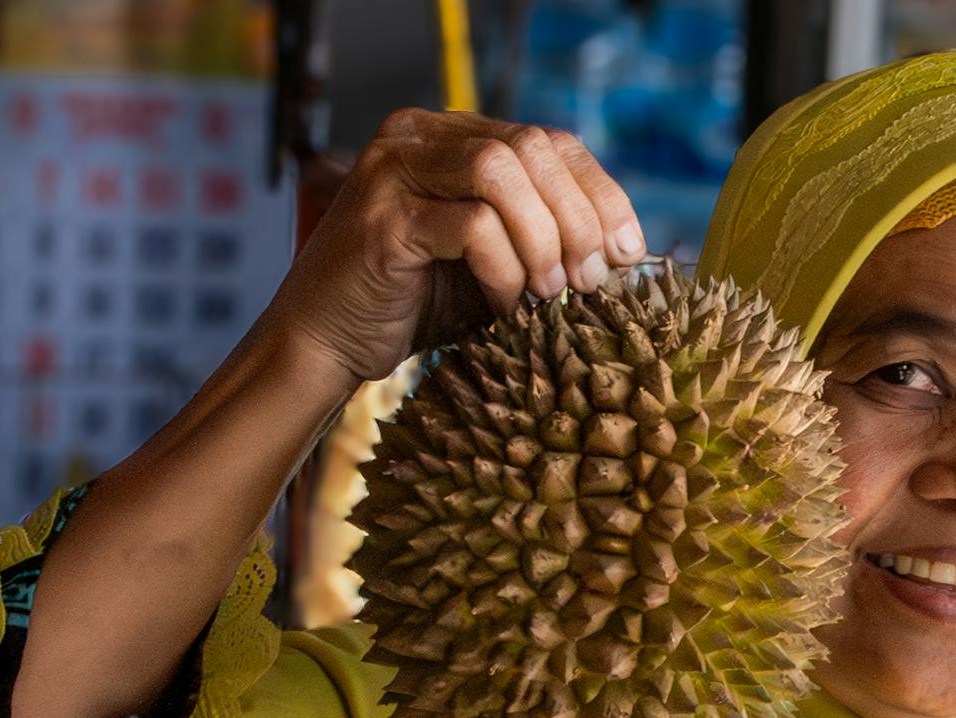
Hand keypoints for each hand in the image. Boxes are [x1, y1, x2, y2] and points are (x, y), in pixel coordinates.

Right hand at [263, 109, 647, 386]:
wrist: (327, 344)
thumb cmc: (415, 308)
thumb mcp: (495, 264)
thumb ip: (543, 239)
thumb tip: (625, 249)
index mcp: (453, 137)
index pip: (549, 141)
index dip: (600, 194)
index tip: (627, 253)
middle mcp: (420, 136)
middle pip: (532, 147)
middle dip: (577, 220)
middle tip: (590, 282)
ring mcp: (396, 169)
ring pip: (502, 172)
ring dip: (542, 239)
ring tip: (549, 293)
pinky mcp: (383, 216)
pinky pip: (472, 224)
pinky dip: (504, 269)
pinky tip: (504, 305)